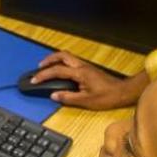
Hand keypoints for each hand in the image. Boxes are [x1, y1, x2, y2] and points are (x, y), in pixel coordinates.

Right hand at [30, 52, 147, 109]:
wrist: (122, 92)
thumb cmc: (107, 97)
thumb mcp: (86, 101)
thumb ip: (68, 98)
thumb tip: (53, 95)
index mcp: (80, 73)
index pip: (57, 71)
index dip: (44, 75)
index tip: (34, 80)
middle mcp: (82, 66)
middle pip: (62, 55)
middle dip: (48, 60)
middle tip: (39, 67)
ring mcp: (85, 66)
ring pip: (67, 56)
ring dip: (55, 59)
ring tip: (46, 67)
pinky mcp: (88, 69)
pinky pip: (71, 61)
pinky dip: (62, 63)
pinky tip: (60, 71)